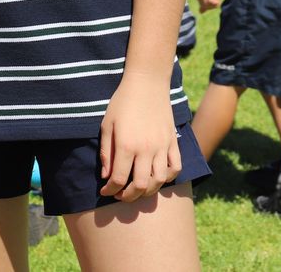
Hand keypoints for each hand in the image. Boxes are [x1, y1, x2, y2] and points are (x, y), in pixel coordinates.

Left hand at [98, 75, 180, 201]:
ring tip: (137, 190)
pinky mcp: (173, 143)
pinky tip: (157, 178)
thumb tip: (106, 176)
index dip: (110, 190)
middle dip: (128, 196)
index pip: (119, 179)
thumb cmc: (122, 102)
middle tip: (120, 195)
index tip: (104, 191)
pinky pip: (175, 168)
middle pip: (141, 185)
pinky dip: (167, 179)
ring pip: (159, 181)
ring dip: (147, 191)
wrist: (147, 84)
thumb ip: (106, 152)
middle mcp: (146, 149)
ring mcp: (163, 147)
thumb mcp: (107, 125)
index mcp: (126, 145)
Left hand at [196, 0, 226, 12]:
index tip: (213, 0)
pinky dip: (217, 3)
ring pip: (209, 6)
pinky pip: (212, 3)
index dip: (210, 7)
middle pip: (206, 7)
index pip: (203, 8)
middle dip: (213, 6)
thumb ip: (205, 4)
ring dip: (215, 5)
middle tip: (216, 0)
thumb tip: (200, 12)